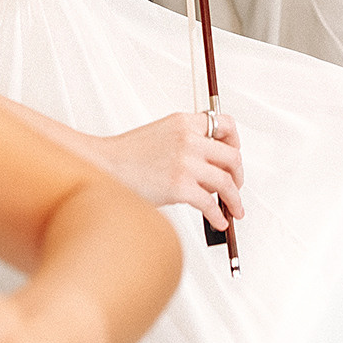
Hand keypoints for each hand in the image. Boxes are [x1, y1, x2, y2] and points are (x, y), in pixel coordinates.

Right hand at [92, 112, 244, 230]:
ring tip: (234, 209)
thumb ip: (186, 140)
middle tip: (236, 187)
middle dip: (238, 175)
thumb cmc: (127, 155)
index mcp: (183, 122)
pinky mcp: (180, 186)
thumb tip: (208, 164)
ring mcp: (185, 162)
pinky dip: (218, 215)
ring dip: (234, 199)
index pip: (224, 124)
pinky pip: (210, 204)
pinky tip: (218, 220)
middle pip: (232, 156)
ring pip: (226, 182)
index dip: (235, 142)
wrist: (104, 165)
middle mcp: (188, 139)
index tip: (235, 155)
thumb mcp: (161, 133)